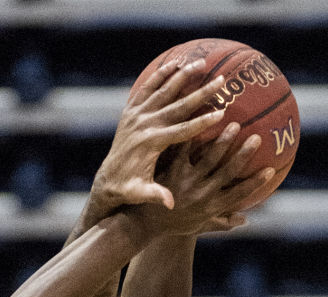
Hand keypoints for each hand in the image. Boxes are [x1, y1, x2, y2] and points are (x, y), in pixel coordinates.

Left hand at [84, 59, 226, 226]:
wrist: (107, 180)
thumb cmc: (128, 189)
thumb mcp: (141, 194)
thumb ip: (155, 195)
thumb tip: (170, 203)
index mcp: (152, 143)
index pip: (182, 130)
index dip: (202, 122)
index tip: (221, 113)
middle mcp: (145, 124)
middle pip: (178, 105)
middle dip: (201, 92)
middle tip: (221, 81)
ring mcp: (137, 115)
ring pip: (163, 90)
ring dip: (183, 75)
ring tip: (202, 63)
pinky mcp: (131, 111)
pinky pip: (147, 88)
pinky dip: (160, 75)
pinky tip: (175, 63)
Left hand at [151, 127, 275, 236]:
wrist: (140, 223)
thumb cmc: (171, 224)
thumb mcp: (196, 229)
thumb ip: (219, 223)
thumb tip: (244, 220)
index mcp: (208, 207)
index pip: (236, 195)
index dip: (254, 184)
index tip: (270, 170)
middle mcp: (197, 193)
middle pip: (223, 171)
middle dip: (241, 154)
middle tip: (256, 136)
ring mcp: (182, 180)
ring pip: (205, 158)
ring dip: (220, 139)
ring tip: (229, 119)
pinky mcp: (167, 168)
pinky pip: (181, 147)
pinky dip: (191, 131)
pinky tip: (199, 113)